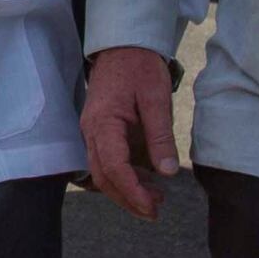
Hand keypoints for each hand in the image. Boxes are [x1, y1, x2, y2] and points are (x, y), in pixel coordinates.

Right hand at [80, 46, 181, 218]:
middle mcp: (91, 130)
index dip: (132, 191)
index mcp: (103, 122)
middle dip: (127, 199)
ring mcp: (92, 131)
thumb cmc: (139, 67)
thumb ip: (160, 136)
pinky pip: (106, 161)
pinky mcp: (99, 131)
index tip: (152, 206)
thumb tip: (167, 172)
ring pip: (101, 172)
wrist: (123, 45)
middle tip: (155, 212)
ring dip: (125, 191)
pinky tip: (146, 180)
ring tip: (156, 199)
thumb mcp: (157, 98)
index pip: (113, 167)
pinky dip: (124, 177)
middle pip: (102, 176)